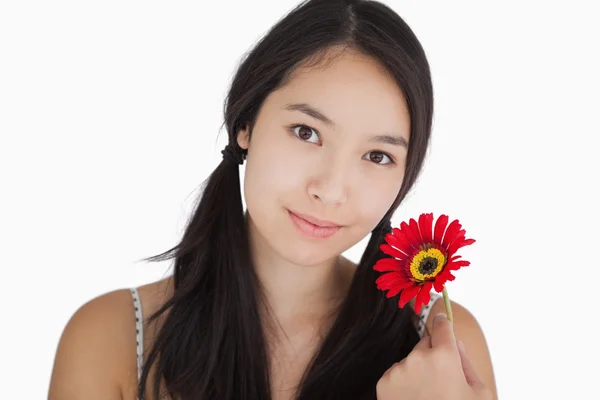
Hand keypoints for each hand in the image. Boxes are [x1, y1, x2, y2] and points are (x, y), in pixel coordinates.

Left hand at [376, 313, 491, 399]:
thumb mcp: (479, 393)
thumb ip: (467, 363)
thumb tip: (456, 342)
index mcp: (444, 356)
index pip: (441, 325)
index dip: (443, 323)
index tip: (442, 320)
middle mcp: (417, 357)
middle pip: (426, 343)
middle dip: (433, 354)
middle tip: (441, 379)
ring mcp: (398, 370)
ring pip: (410, 360)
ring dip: (417, 370)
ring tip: (427, 395)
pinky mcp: (384, 382)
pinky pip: (397, 374)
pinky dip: (403, 383)